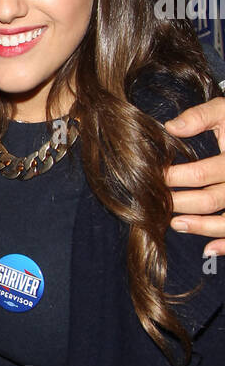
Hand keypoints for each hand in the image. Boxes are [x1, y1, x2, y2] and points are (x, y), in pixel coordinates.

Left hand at [165, 95, 224, 256]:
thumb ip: (200, 116)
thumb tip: (171, 127)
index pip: (202, 173)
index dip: (175, 177)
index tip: (154, 177)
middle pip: (211, 200)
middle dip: (181, 203)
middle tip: (157, 204)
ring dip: (200, 226)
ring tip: (176, 224)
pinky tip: (208, 249)